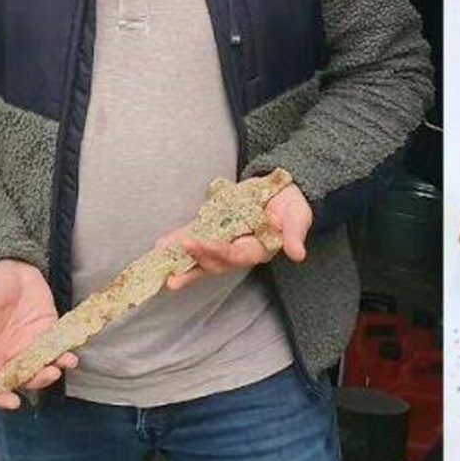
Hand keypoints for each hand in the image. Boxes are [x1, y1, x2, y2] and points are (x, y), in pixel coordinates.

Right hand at [0, 259, 77, 409]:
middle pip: (23, 378)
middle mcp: (12, 352)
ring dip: (54, 370)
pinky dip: (65, 354)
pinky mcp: (49, 331)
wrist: (14, 265)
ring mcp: (32, 343)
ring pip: (43, 366)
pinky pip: (58, 348)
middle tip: (49, 373)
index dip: (0, 396)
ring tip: (64, 363)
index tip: (13, 402)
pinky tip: (71, 354)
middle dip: (36, 381)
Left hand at [161, 181, 312, 292]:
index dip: (217, 252)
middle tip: (173, 266)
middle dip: (195, 262)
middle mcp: (239, 249)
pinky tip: (162, 245)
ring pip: (201, 255)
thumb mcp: (298, 217)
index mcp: (259, 249)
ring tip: (161, 270)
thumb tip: (298, 254)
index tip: (199, 244)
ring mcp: (226, 240)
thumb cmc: (293, 206)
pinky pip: (196, 236)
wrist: (284, 191)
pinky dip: (179, 241)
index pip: (236, 255)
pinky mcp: (217, 227)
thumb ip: (294, 234)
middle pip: (215, 262)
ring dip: (182, 262)